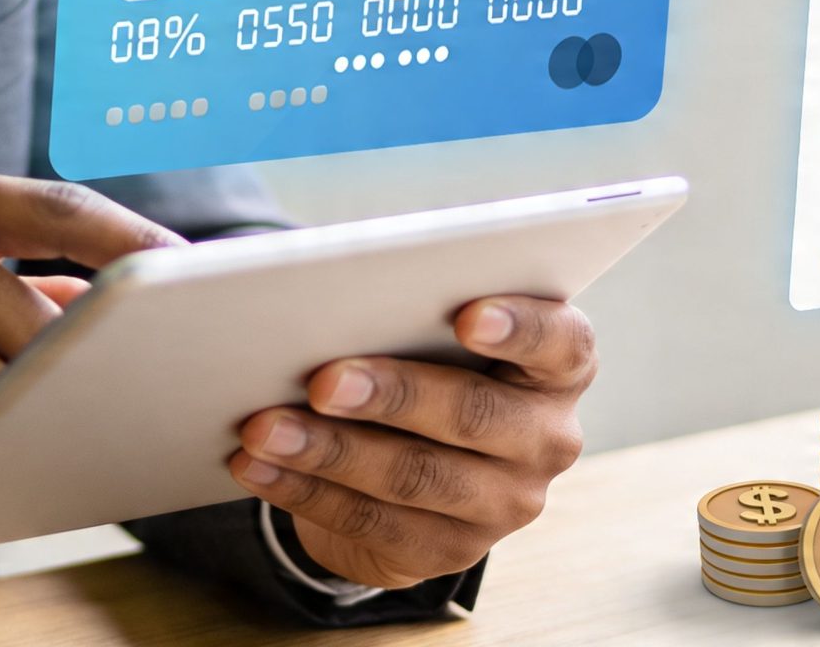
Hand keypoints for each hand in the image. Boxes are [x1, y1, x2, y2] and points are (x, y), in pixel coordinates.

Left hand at [227, 297, 593, 590]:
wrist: (415, 454)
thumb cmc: (421, 353)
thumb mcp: (427, 316)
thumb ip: (402, 287)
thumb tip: (306, 266)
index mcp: (560, 363)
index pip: (562, 341)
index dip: (519, 327)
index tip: (464, 311)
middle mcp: (547, 437)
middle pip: (475, 416)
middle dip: (393, 394)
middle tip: (322, 376)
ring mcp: (503, 504)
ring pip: (415, 479)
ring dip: (331, 452)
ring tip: (263, 426)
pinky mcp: (447, 552)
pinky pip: (372, 525)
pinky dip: (306, 493)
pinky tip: (257, 467)